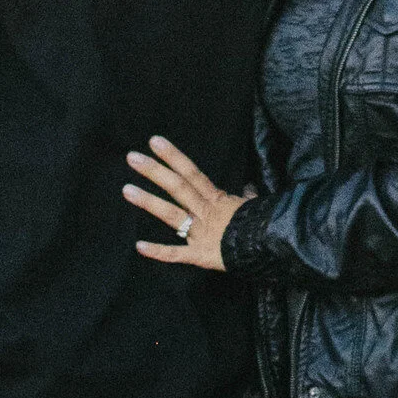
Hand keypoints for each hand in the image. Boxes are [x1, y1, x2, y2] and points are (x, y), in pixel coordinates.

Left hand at [125, 135, 250, 272]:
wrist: (270, 248)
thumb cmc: (261, 226)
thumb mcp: (254, 206)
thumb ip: (246, 196)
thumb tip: (249, 186)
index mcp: (216, 198)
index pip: (192, 172)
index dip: (173, 156)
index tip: (155, 142)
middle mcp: (204, 211)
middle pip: (177, 187)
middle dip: (154, 171)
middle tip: (132, 157)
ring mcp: (200, 233)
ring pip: (171, 214)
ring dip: (148, 202)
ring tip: (127, 190)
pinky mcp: (199, 255)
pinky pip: (176, 254)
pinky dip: (158, 252)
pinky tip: (139, 246)